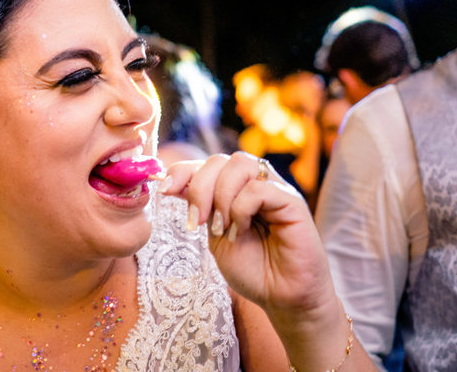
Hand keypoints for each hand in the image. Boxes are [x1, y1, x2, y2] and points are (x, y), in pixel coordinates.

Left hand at [159, 152, 336, 315]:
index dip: (182, 171)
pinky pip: (259, 187)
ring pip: (240, 164)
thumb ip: (201, 209)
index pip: (206, 164)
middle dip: (199, 187)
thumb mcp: (215, 237)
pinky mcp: (291, 200)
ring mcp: (274, 188)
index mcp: (235, 190)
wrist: (282, 297)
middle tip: (196, 222)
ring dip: (221, 196)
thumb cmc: (252, 269)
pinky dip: (241, 209)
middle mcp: (255, 183)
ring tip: (221, 228)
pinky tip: (241, 231)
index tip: (164, 190)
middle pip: (220, 159)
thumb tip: (171, 184)